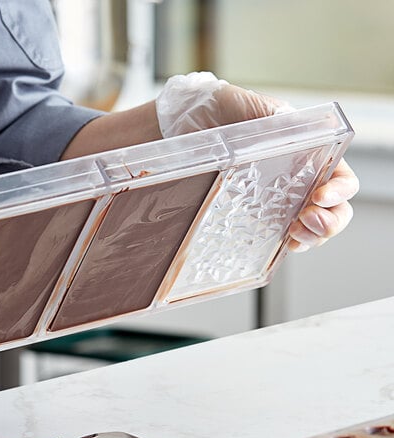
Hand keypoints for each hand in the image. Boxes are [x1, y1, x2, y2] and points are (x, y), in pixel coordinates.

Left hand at [156, 72, 358, 250]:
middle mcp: (297, 179)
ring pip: (313, 226)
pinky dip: (291, 244)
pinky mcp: (256, 218)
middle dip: (330, 221)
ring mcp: (278, 201)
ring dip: (314, 237)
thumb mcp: (250, 108)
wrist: (182, 128)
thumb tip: (293, 129)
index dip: (340, 189)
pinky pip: (281, 236)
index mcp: (306, 151)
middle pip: (334, 208)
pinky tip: (286, 245)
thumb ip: (275, 119)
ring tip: (296, 236)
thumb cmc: (218, 112)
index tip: (320, 196)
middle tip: (308, 221)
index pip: (339, 175)